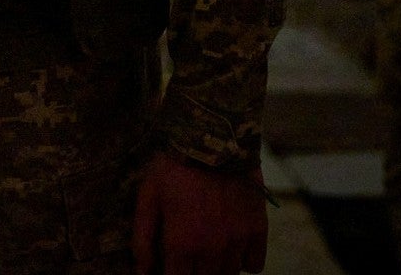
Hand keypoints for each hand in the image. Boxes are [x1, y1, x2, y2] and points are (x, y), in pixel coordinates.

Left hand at [132, 151, 266, 274]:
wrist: (213, 139)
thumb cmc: (174, 167)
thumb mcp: (148, 198)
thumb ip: (143, 238)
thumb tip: (142, 272)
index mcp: (182, 244)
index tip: (169, 267)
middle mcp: (212, 250)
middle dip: (192, 272)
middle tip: (186, 257)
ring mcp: (238, 241)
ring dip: (216, 269)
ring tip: (205, 253)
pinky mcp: (258, 230)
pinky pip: (255, 265)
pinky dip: (244, 263)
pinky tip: (231, 249)